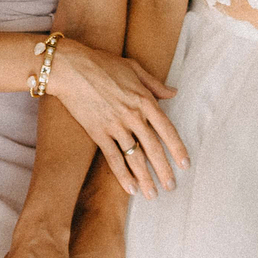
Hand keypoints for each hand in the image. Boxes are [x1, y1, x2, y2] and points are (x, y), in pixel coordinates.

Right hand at [49, 40, 189, 197]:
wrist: (72, 68)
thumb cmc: (103, 63)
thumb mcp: (134, 67)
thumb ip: (155, 84)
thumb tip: (173, 93)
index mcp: (144, 99)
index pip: (166, 129)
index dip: (177, 148)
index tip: (185, 164)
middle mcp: (133, 115)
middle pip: (153, 148)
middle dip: (164, 170)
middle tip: (171, 187)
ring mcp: (115, 125)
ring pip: (134, 157)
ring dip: (145, 178)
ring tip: (152, 194)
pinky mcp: (98, 132)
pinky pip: (113, 158)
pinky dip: (122, 175)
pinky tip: (130, 188)